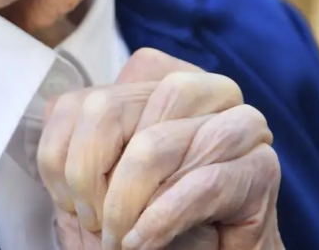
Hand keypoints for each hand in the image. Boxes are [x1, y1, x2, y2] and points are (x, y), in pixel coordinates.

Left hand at [38, 48, 282, 249]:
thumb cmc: (154, 231)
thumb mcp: (100, 189)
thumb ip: (78, 148)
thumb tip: (55, 113)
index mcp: (160, 83)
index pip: (90, 96)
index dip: (69, 154)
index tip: (72, 202)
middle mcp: (203, 90)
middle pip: (112, 109)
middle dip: (90, 179)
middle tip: (97, 226)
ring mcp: (238, 124)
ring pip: (154, 143)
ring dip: (125, 203)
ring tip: (121, 240)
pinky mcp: (262, 168)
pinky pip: (200, 183)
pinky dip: (160, 220)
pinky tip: (144, 242)